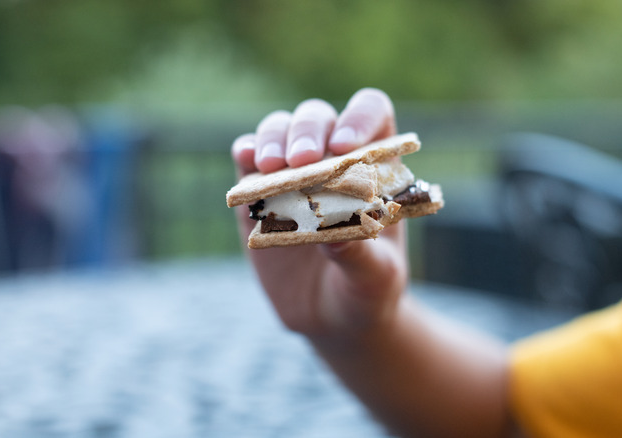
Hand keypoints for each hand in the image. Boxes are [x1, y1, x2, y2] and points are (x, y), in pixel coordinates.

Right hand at [230, 88, 407, 342]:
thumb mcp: (374, 278)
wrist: (332, 317)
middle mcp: (333, 159)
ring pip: (279, 129)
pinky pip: (247, 157)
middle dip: (308, 131)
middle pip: (319, 118)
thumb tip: (329, 228)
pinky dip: (245, 152)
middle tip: (301, 161)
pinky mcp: (258, 191)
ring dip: (274, 139)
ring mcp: (292, 173)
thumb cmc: (366, 291)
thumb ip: (358, 253)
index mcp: (376, 168)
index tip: (345, 147)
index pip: (372, 115)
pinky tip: (246, 161)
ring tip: (271, 166)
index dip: (359, 118)